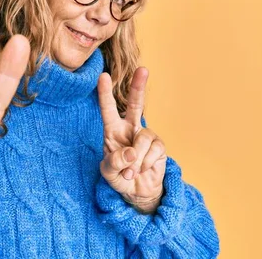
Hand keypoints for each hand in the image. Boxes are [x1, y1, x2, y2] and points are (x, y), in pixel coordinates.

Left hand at [97, 68, 166, 213]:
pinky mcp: (159, 147)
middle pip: (136, 104)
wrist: (136, 192)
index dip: (105, 93)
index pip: (108, 109)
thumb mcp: (108, 173)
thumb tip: (130, 152)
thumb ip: (113, 162)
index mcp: (113, 130)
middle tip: (143, 69)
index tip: (102, 76)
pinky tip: (142, 170)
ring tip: (130, 172)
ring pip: (143, 138)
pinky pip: (153, 151)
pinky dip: (145, 164)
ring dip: (135, 160)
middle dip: (139, 86)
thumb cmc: (119, 177)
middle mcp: (130, 128)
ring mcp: (146, 136)